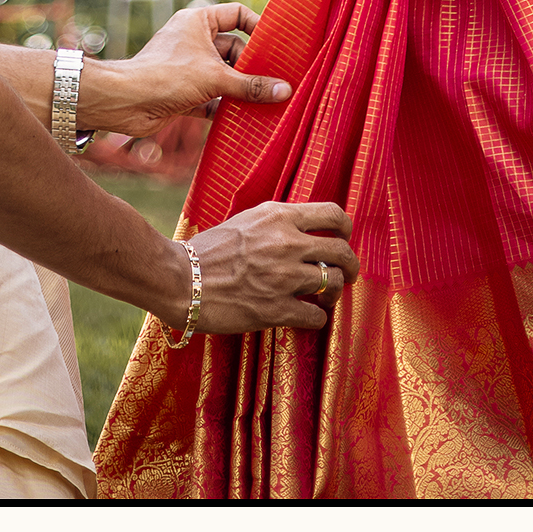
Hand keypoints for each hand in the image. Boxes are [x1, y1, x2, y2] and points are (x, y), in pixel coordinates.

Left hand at [84, 0, 292, 139]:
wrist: (127, 102)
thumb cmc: (166, 76)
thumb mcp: (216, 78)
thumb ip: (252, 86)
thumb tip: (285, 90)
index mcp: (198, 22)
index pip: (236, 14)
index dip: (257, 27)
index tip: (277, 45)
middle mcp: (193, 41)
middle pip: (234, 50)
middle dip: (252, 68)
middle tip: (277, 82)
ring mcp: (189, 67)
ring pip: (224, 76)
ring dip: (241, 91)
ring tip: (268, 103)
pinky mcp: (184, 92)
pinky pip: (213, 99)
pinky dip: (226, 108)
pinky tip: (245, 120)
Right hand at [181, 201, 357, 335]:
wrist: (182, 279)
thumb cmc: (208, 251)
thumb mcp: (246, 221)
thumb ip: (277, 222)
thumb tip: (303, 228)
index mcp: (278, 216)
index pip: (333, 214)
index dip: (346, 228)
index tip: (344, 239)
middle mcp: (286, 243)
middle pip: (342, 251)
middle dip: (350, 265)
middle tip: (347, 274)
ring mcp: (284, 277)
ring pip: (334, 283)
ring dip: (333, 292)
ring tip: (325, 296)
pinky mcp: (277, 309)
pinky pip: (316, 315)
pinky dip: (317, 317)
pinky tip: (307, 315)